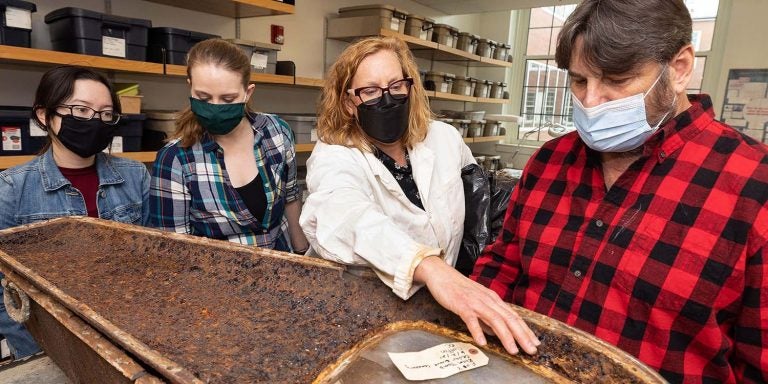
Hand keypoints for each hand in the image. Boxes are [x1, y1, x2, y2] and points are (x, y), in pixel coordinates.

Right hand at [414, 256, 539, 354]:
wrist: (441, 274)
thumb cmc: (458, 289)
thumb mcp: (477, 302)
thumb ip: (487, 318)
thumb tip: (496, 334)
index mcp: (493, 299)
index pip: (513, 316)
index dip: (525, 330)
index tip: (535, 343)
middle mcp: (488, 300)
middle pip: (509, 319)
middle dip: (522, 336)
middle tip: (531, 350)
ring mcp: (475, 302)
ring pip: (495, 319)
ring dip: (505, 336)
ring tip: (512, 350)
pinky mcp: (462, 305)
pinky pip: (471, 319)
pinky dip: (478, 331)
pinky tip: (482, 342)